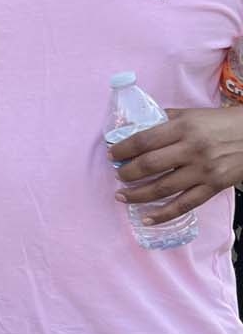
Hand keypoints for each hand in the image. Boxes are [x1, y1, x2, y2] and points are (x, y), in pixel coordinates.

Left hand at [110, 105, 242, 223]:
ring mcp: (203, 170)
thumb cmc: (222, 122)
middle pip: (150, 165)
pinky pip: (184, 205)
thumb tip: (136, 126)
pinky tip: (146, 219)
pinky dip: (163, 215)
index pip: (144, 140)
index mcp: (184, 127)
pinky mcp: (214, 187)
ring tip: (121, 196)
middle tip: (117, 175)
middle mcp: (192, 149)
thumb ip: (166, 119)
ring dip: (137, 194)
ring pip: (163, 188)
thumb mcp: (193, 114)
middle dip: (127, 172)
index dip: (123, 148)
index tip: (111, 154)